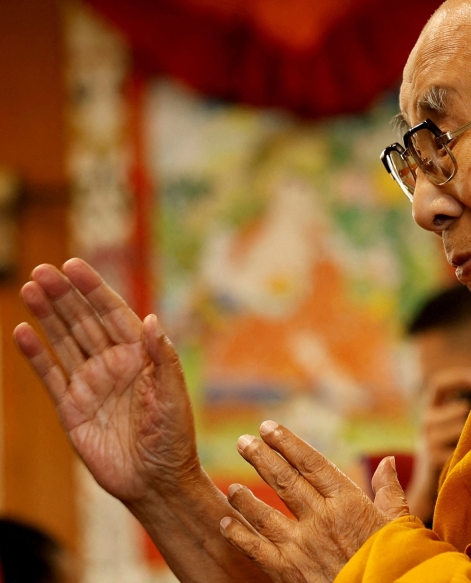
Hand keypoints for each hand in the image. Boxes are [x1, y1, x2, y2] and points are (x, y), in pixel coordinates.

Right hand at [13, 260, 199, 503]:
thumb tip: (151, 320)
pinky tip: (22, 331)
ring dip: (48, 314)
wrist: (155, 480)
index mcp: (141, 356)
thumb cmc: (173, 437)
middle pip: (84, 321)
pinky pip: (50, 374)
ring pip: (65, 340)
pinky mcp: (71, 407)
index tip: (73, 265)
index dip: (94, 289)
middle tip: (42, 270)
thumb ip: (163, 358)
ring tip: (30, 287)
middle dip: (65, 295)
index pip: (113, 314)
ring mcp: (91, 383)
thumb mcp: (173, 394)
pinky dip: (36, 353)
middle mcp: (114, 364)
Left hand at [221, 421, 408, 581]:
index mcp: (348, 502)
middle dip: (262, 457)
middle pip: (284, 481)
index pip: (311, 463)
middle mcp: (321, 518)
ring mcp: (302, 545)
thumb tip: (388, 462)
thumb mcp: (398, 522)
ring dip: (245, 498)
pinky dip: (238, 536)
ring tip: (232, 486)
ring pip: (264, 514)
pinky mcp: (288, 571)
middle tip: (243, 441)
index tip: (269, 427)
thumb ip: (389, 491)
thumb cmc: (393, 559)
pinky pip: (256, 550)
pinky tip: (225, 523)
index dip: (288, 443)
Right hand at [408, 365, 470, 522]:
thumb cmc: (451, 452)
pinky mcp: (432, 460)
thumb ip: (467, 411)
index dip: (457, 379)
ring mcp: (426, 442)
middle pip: (458, 411)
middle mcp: (425, 423)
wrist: (428, 489)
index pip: (438, 385)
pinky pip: (458, 450)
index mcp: (430, 410)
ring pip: (460, 429)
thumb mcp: (452, 428)